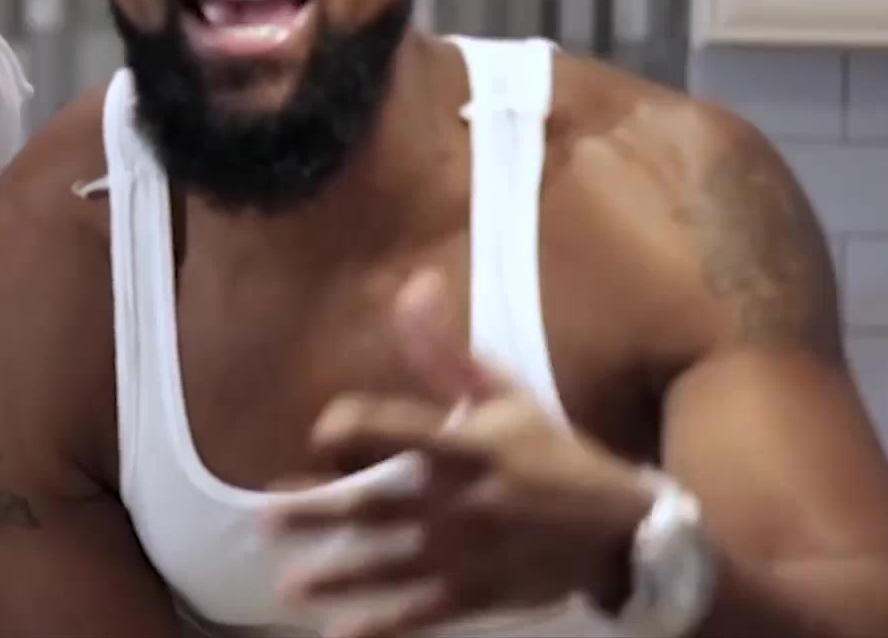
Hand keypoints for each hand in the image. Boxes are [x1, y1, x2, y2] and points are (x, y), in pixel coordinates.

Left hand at [259, 270, 653, 637]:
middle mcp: (461, 502)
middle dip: (318, 513)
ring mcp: (468, 554)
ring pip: (389, 566)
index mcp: (468, 447)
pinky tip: (336, 634)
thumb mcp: (504, 394)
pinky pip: (421, 613)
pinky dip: (380, 627)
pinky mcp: (477, 594)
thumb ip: (446, 350)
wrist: (620, 530)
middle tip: (267, 520)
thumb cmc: (551, 452)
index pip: (398, 433)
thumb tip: (414, 285)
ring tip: (287, 586)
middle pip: (376, 506)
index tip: (321, 432)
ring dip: (336, 576)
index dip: (355, 429)